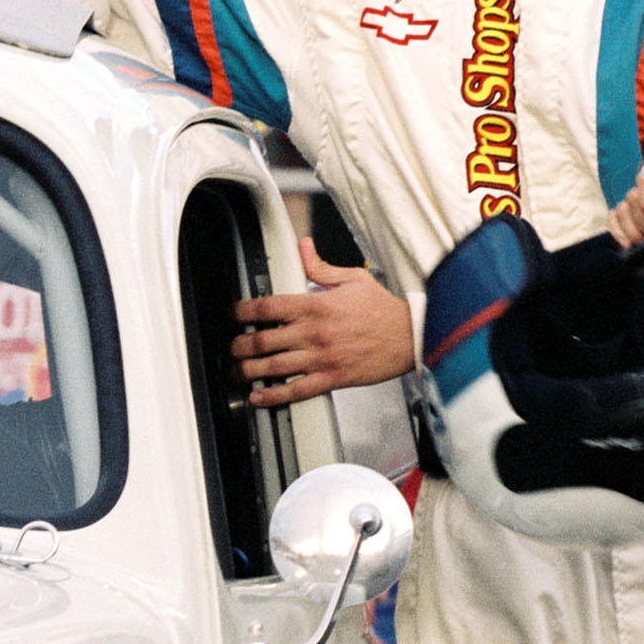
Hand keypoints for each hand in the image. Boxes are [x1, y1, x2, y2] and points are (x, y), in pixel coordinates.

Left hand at [232, 240, 414, 405]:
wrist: (411, 336)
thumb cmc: (385, 309)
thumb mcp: (353, 278)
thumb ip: (321, 266)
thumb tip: (303, 246)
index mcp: (316, 305)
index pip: (268, 307)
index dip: (242, 311)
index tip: (234, 314)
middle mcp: (314, 332)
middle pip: (263, 340)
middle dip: (239, 345)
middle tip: (232, 347)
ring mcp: (322, 357)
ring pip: (273, 367)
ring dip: (248, 371)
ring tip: (237, 371)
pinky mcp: (332, 378)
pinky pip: (296, 390)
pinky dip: (274, 395)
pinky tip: (259, 396)